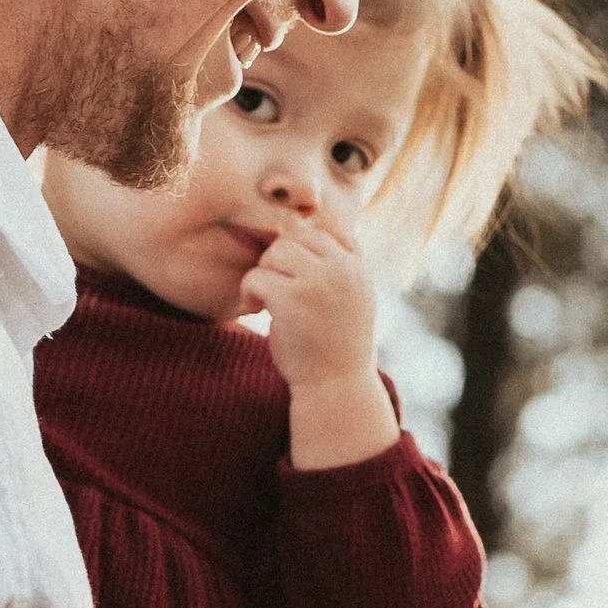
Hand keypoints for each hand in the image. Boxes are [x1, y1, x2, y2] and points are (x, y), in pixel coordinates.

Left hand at [240, 213, 394, 462]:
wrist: (336, 388)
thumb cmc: (337, 345)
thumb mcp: (351, 298)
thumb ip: (338, 264)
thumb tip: (309, 219)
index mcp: (358, 267)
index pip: (324, 226)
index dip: (300, 245)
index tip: (290, 272)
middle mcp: (344, 270)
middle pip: (296, 235)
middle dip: (278, 259)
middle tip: (273, 287)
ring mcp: (320, 282)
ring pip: (275, 252)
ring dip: (263, 274)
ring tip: (264, 299)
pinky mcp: (293, 300)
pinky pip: (257, 276)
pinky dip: (248, 292)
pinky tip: (254, 310)